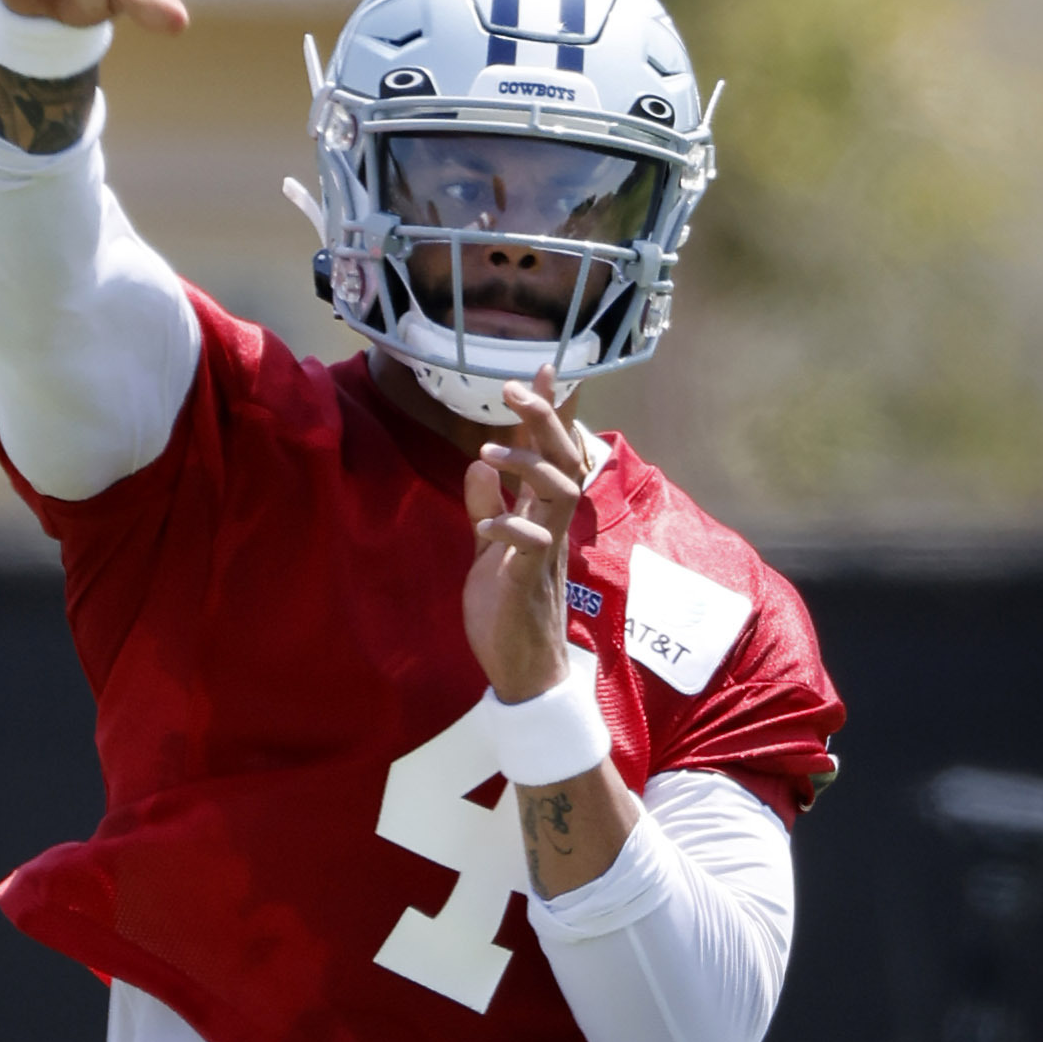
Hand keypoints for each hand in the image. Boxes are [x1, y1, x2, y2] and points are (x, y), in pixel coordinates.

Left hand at [461, 375, 588, 703]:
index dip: (547, 414)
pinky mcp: (529, 582)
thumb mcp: (488, 552)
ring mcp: (545, 553)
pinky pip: (530, 544)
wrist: (521, 671)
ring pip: (559, 493)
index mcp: (541, 518)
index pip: (550, 454)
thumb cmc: (507, 612)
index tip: (543, 370)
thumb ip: (485, 508)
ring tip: (486, 452)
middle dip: (543, 420)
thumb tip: (479, 466)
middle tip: (514, 388)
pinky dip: (508, 527)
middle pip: (564, 461)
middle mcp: (551, 528)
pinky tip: (484, 526)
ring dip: (527, 466)